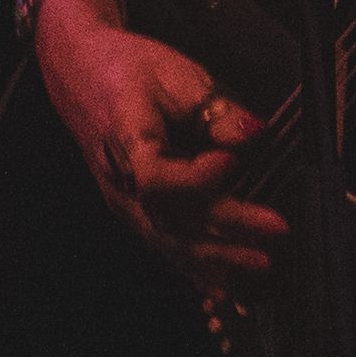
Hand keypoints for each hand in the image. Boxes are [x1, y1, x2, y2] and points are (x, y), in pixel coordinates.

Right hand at [33, 0, 287, 285]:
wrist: (80, 73)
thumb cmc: (129, 69)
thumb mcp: (174, 75)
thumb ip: (214, 108)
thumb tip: (252, 135)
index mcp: (125, 141)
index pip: (156, 175)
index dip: (195, 177)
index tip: (233, 163)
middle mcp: (120, 182)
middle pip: (172, 217)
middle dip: (227, 230)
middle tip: (275, 230)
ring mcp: (123, 203)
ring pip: (169, 239)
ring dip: (217, 257)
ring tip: (260, 264)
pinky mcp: (133, 210)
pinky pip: (164, 244)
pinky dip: (194, 268)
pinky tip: (223, 287)